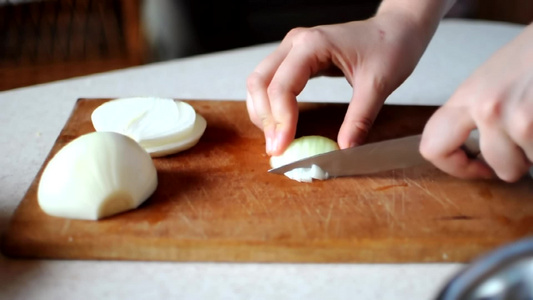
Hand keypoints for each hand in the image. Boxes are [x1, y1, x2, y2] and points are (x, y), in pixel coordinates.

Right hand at [246, 13, 431, 155]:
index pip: (282, 86)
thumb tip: (344, 150)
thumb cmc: (390, 46)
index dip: (280, 120)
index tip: (283, 147)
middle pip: (259, 82)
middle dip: (264, 119)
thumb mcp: (378, 85)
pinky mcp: (295, 58)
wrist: (397, 29)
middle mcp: (295, 43)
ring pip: (259, 82)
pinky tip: (279, 125)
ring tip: (275, 140)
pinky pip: (270, 82)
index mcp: (313, 45)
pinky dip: (269, 105)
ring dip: (262, 113)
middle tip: (276, 148)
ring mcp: (292, 49)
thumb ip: (359, 118)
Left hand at [420, 24, 532, 181]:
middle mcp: (487, 109)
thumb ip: (473, 114)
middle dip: (516, 162)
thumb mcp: (490, 79)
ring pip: (526, 165)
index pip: (433, 148)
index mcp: (467, 96)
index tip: (476, 165)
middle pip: (498, 168)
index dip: (456, 166)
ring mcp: (518, 120)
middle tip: (525, 139)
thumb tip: (471, 154)